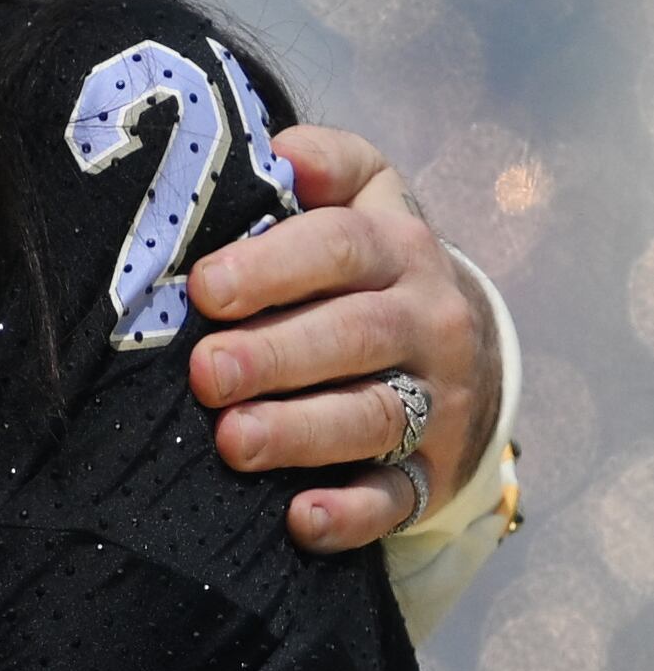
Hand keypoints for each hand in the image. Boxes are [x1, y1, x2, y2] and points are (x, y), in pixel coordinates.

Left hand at [185, 125, 502, 552]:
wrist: (464, 344)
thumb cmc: (369, 262)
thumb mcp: (363, 195)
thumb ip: (324, 162)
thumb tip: (279, 150)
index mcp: (395, 248)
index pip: (338, 247)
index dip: (271, 267)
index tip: (205, 289)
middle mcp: (425, 323)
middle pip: (353, 336)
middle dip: (275, 356)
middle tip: (205, 372)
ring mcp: (433, 403)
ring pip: (372, 419)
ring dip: (300, 433)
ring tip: (233, 441)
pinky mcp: (428, 473)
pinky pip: (395, 500)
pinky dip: (351, 515)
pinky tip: (302, 519)